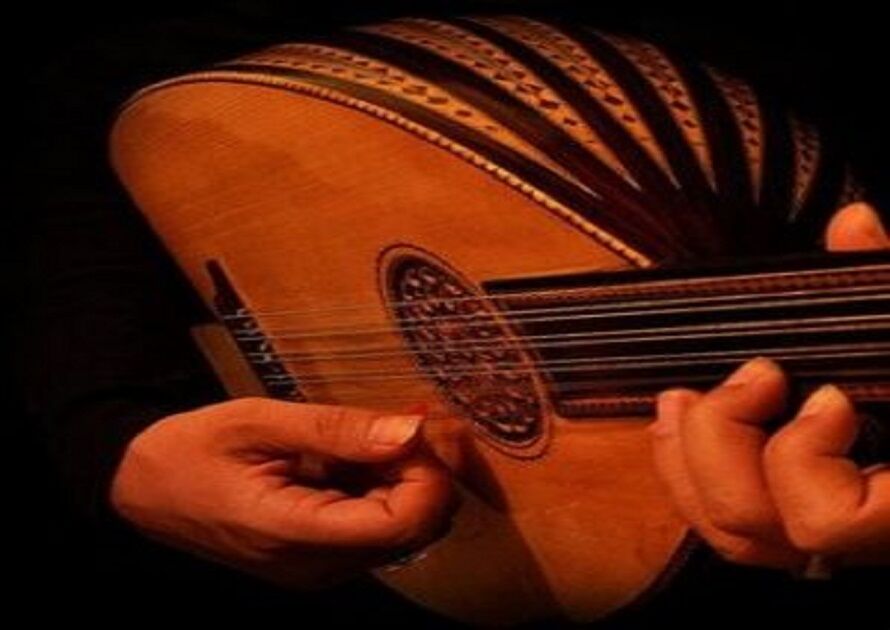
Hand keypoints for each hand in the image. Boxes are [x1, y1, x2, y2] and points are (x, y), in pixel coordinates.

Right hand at [110, 397, 453, 587]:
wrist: (144, 490)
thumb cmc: (192, 450)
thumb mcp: (259, 422)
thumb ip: (337, 429)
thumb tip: (410, 430)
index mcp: (296, 535)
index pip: (405, 522)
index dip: (427, 473)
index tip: (413, 425)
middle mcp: (317, 566)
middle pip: (414, 528)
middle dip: (424, 470)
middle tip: (407, 415)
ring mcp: (320, 569)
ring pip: (403, 530)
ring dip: (406, 476)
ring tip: (380, 427)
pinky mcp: (320, 559)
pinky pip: (375, 527)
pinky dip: (384, 486)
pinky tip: (364, 449)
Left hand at [650, 202, 889, 569]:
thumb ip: (884, 288)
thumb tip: (853, 226)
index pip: (835, 521)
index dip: (802, 459)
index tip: (826, 394)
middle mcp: (870, 535)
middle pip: (763, 525)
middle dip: (728, 443)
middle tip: (753, 376)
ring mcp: (831, 537)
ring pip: (736, 539)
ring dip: (689, 460)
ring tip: (683, 396)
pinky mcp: (793, 518)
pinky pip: (723, 523)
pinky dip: (685, 471)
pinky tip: (678, 416)